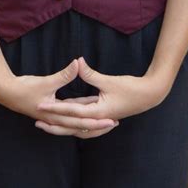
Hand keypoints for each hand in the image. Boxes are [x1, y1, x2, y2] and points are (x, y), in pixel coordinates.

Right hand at [0, 59, 118, 137]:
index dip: (97, 121)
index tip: (111, 120)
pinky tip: (87, 112)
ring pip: (75, 126)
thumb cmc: (25, 88)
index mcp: (57, 116)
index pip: (81, 122)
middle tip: (114, 123)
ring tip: (104, 121)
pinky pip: (69, 120)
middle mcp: (56, 121)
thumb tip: (78, 63)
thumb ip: (64, 74)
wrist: (7, 93)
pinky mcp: (51, 114)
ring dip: (89, 124)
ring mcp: (53, 119)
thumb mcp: (46, 81)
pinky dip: (79, 117)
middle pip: (81, 128)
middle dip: (97, 126)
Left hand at [36, 55, 171, 129]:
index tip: (40, 106)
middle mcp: (98, 119)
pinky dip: (74, 119)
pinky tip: (66, 113)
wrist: (150, 96)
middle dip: (54, 125)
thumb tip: (77, 61)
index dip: (54, 109)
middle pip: (71, 126)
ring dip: (63, 124)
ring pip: (77, 125)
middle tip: (37, 122)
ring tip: (48, 121)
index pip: (71, 112)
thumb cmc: (131, 88)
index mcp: (98, 112)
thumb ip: (90, 74)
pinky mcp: (103, 115)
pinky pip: (85, 120)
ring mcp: (101, 119)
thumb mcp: (109, 81)